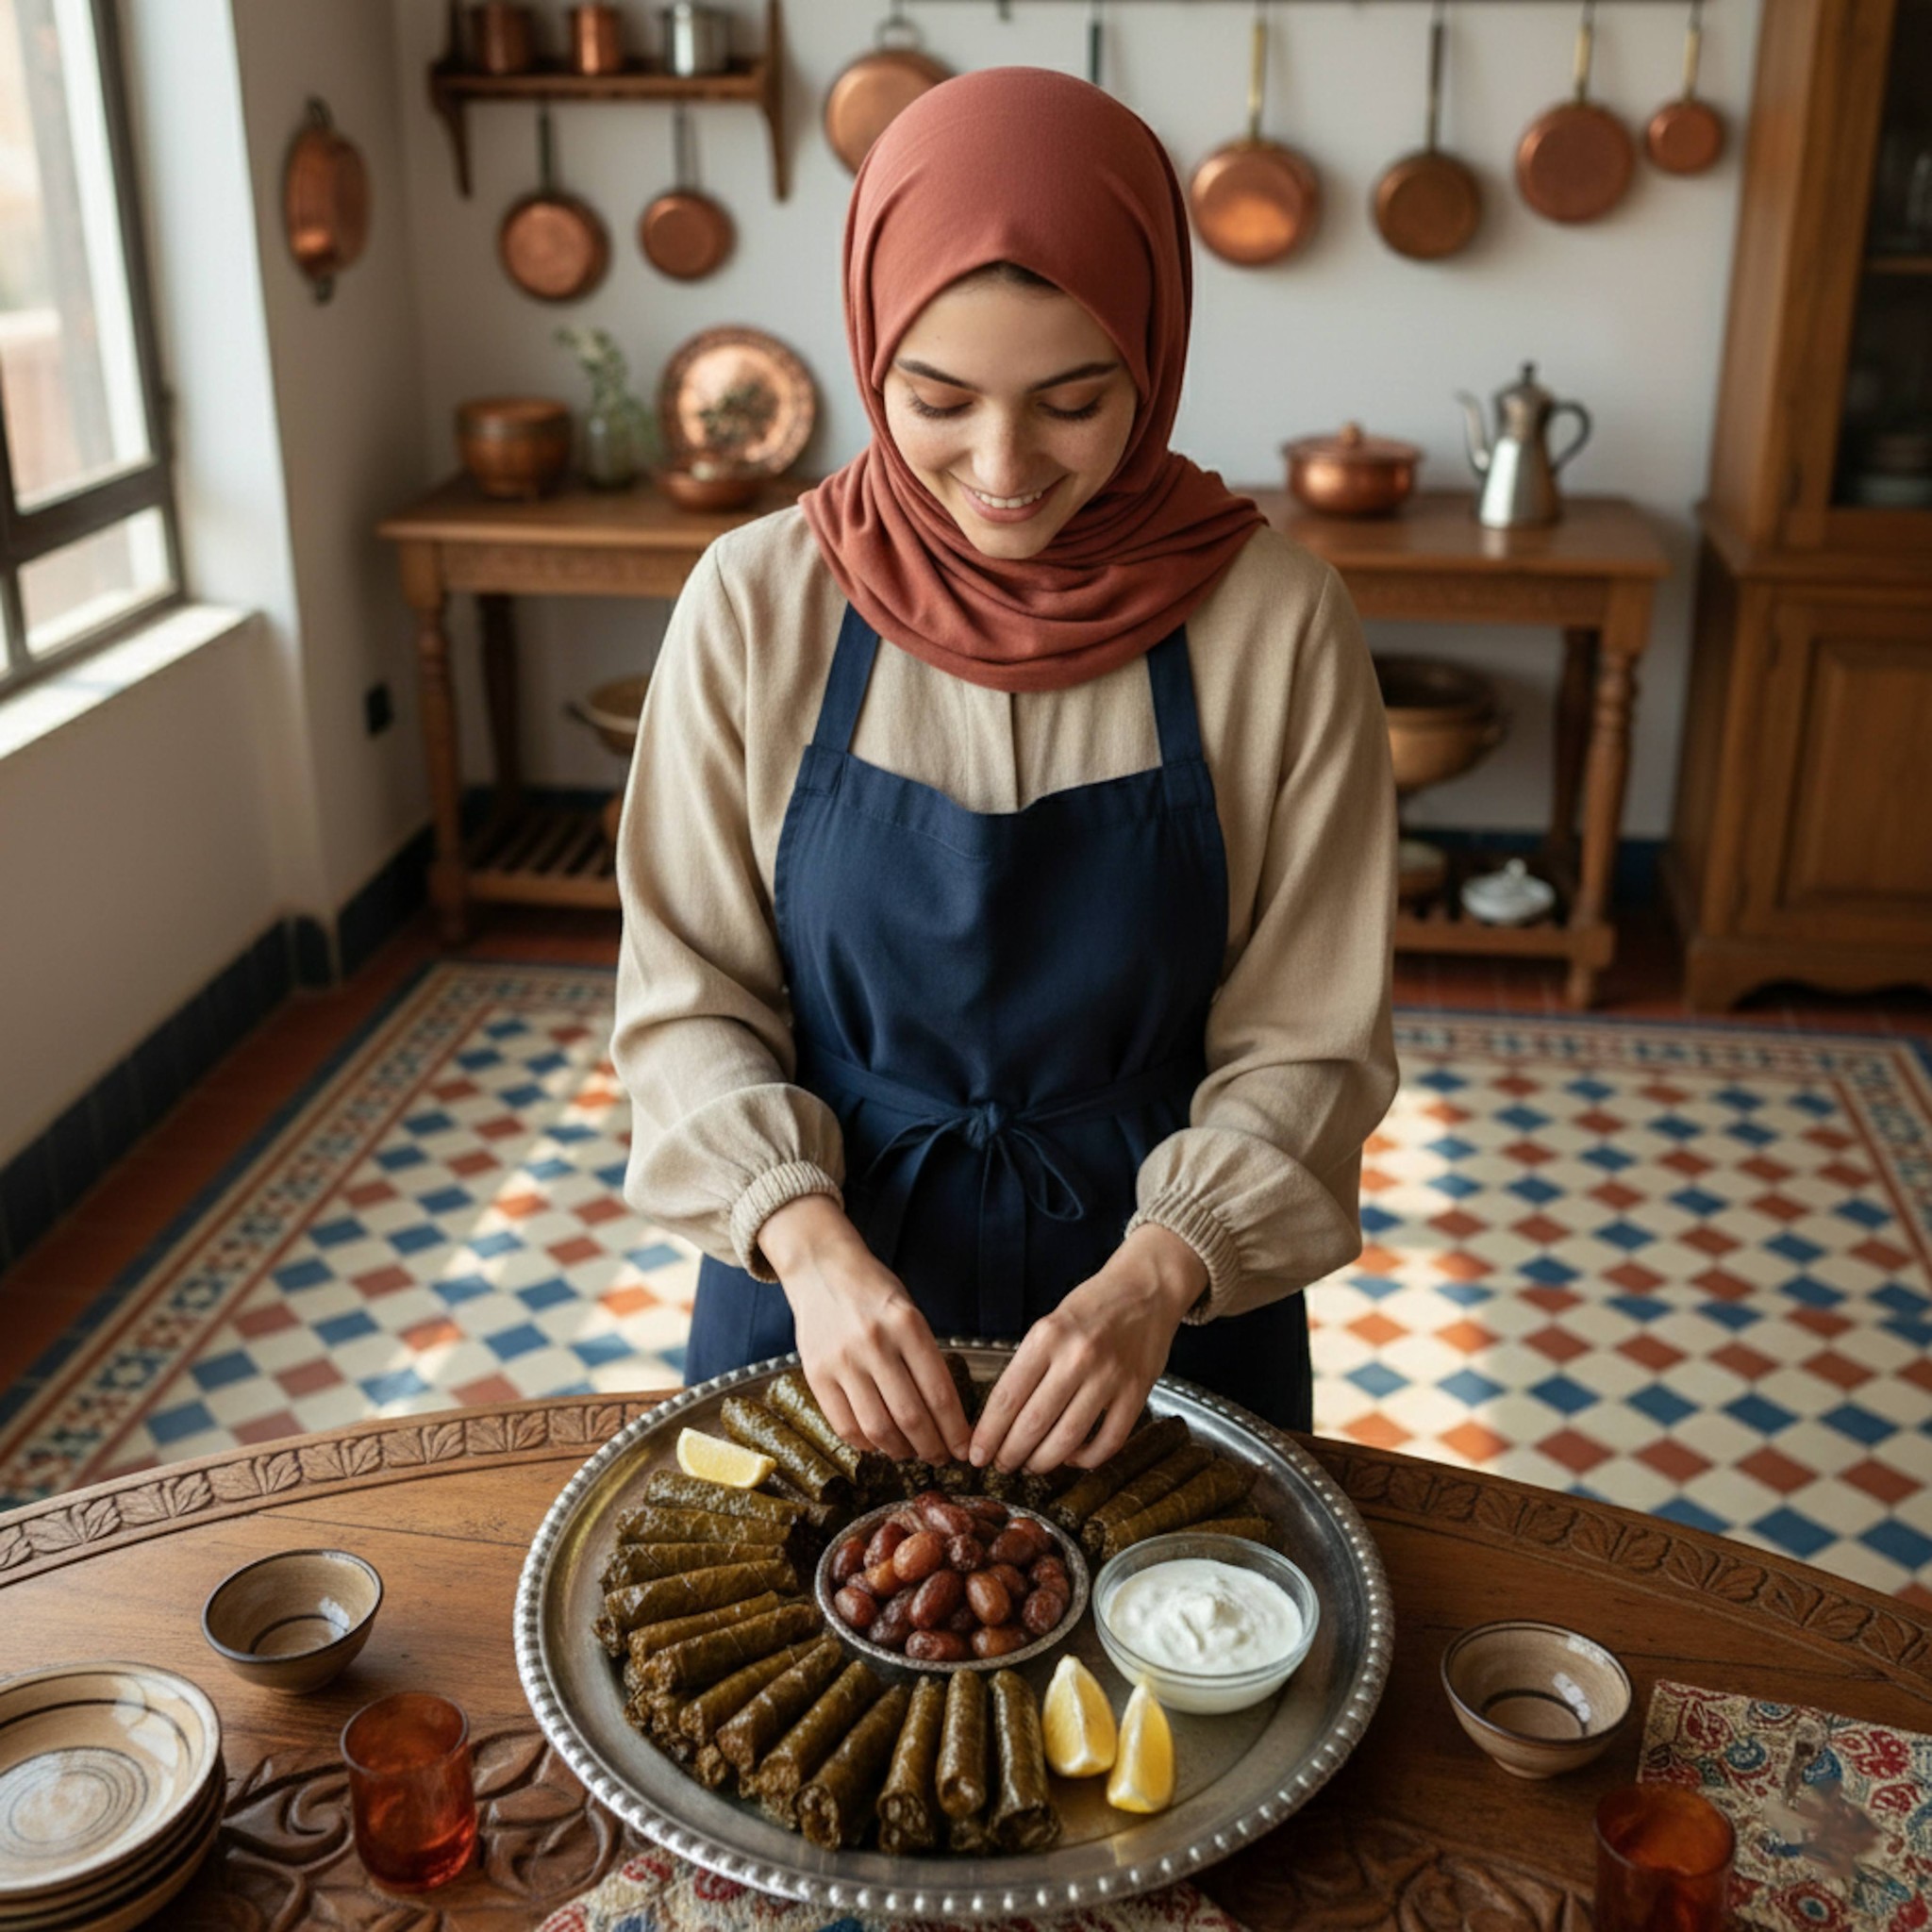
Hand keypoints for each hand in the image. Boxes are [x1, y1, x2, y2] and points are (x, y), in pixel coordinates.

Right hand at [761, 1195, 970, 1463]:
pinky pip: (844, 1425)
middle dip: (932, 1447)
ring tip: (912, 1453)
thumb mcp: (910, 1311)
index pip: (939, 1391)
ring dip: (900, 1451)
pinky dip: (866, 1443)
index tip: (965, 1449)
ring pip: (877, 1428)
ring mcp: (842, 1360)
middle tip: (941, 1458)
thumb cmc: (874, 1291)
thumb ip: (925, 1357)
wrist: (821, 1268)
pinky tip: (879, 1443)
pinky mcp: (816, 1374)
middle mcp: (874, 1343)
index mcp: (907, 1324)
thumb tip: (945, 1415)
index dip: (955, 1430)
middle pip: (910, 1416)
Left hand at [970, 1225, 1206, 1474]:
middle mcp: (1077, 1357)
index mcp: (1047, 1336)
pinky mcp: (1137, 1393)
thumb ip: (1030, 1366)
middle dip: (1010, 1454)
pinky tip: (1073, 1458)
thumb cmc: (1092, 1307)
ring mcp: (1110, 1377)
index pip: (1007, 1397)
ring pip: (1068, 1439)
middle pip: (1033, 1424)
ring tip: (1031, 1466)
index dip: (988, 1434)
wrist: (1147, 1288)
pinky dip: (1087, 1459)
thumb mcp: (1050, 1324)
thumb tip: (1002, 1418)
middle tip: (1001, 1466)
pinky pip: (1108, 1441)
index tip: (977, 1454)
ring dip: (1043, 1462)